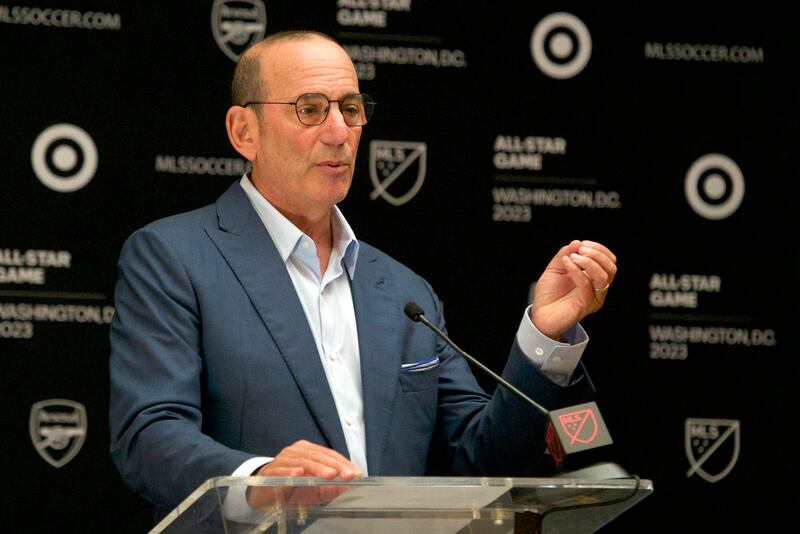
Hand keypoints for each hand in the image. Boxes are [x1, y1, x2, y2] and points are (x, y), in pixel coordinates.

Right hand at [246, 440, 362, 510]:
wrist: (263, 494)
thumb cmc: (292, 489)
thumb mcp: (314, 491)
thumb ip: (330, 488)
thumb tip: (349, 487)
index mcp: (309, 451)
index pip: (329, 454)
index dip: (344, 463)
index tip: (356, 473)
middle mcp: (297, 451)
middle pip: (319, 456)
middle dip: (335, 466)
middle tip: (348, 475)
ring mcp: (284, 459)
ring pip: (304, 461)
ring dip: (318, 468)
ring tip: (330, 475)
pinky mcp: (271, 471)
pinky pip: (282, 469)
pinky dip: (291, 471)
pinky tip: (300, 474)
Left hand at [530, 240, 616, 339]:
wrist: (540, 314)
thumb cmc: (549, 294)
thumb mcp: (555, 268)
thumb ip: (565, 254)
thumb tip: (576, 242)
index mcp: (593, 277)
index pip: (608, 260)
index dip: (598, 249)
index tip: (582, 244)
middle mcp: (597, 288)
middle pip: (611, 267)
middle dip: (597, 254)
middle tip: (580, 249)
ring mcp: (593, 297)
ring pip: (604, 276)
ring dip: (589, 261)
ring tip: (573, 256)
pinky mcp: (585, 305)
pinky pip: (586, 284)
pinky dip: (577, 270)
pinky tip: (567, 263)